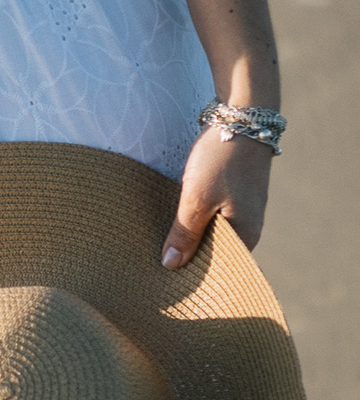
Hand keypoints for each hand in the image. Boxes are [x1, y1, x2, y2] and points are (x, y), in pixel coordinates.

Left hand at [160, 125, 272, 268]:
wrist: (243, 114)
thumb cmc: (222, 157)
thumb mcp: (197, 198)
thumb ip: (184, 234)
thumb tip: (171, 266)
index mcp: (245, 235)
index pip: (217, 269)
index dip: (191, 278)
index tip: (163, 285)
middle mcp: (247, 227)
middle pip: (212, 254)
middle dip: (186, 260)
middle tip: (152, 272)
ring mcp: (241, 210)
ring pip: (208, 234)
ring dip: (186, 239)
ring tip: (156, 252)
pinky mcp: (232, 195)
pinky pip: (209, 217)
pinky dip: (191, 222)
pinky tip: (170, 225)